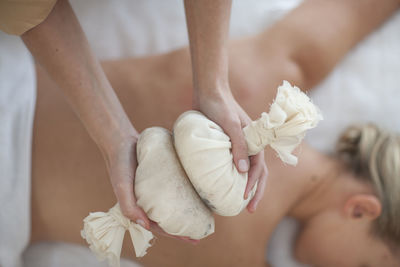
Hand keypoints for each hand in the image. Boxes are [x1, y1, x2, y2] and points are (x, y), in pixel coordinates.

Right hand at [106, 134, 198, 243]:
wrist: (121, 140)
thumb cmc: (120, 165)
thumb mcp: (121, 187)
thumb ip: (129, 207)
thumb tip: (146, 226)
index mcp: (139, 207)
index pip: (159, 226)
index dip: (175, 234)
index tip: (192, 240)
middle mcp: (149, 200)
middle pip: (169, 217)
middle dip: (185, 227)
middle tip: (203, 231)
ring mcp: (156, 188)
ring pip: (173, 203)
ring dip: (187, 210)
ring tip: (204, 214)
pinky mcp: (162, 175)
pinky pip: (175, 187)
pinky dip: (185, 192)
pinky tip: (197, 193)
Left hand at [193, 87, 267, 211]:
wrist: (209, 91)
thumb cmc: (221, 106)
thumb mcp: (230, 125)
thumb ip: (238, 146)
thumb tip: (243, 172)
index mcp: (255, 141)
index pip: (259, 169)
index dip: (254, 185)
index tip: (244, 198)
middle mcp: (249, 145)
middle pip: (257, 173)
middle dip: (255, 192)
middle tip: (249, 210)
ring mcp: (239, 145)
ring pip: (247, 170)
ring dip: (246, 186)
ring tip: (239, 202)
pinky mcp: (227, 144)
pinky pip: (232, 163)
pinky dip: (232, 176)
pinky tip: (224, 185)